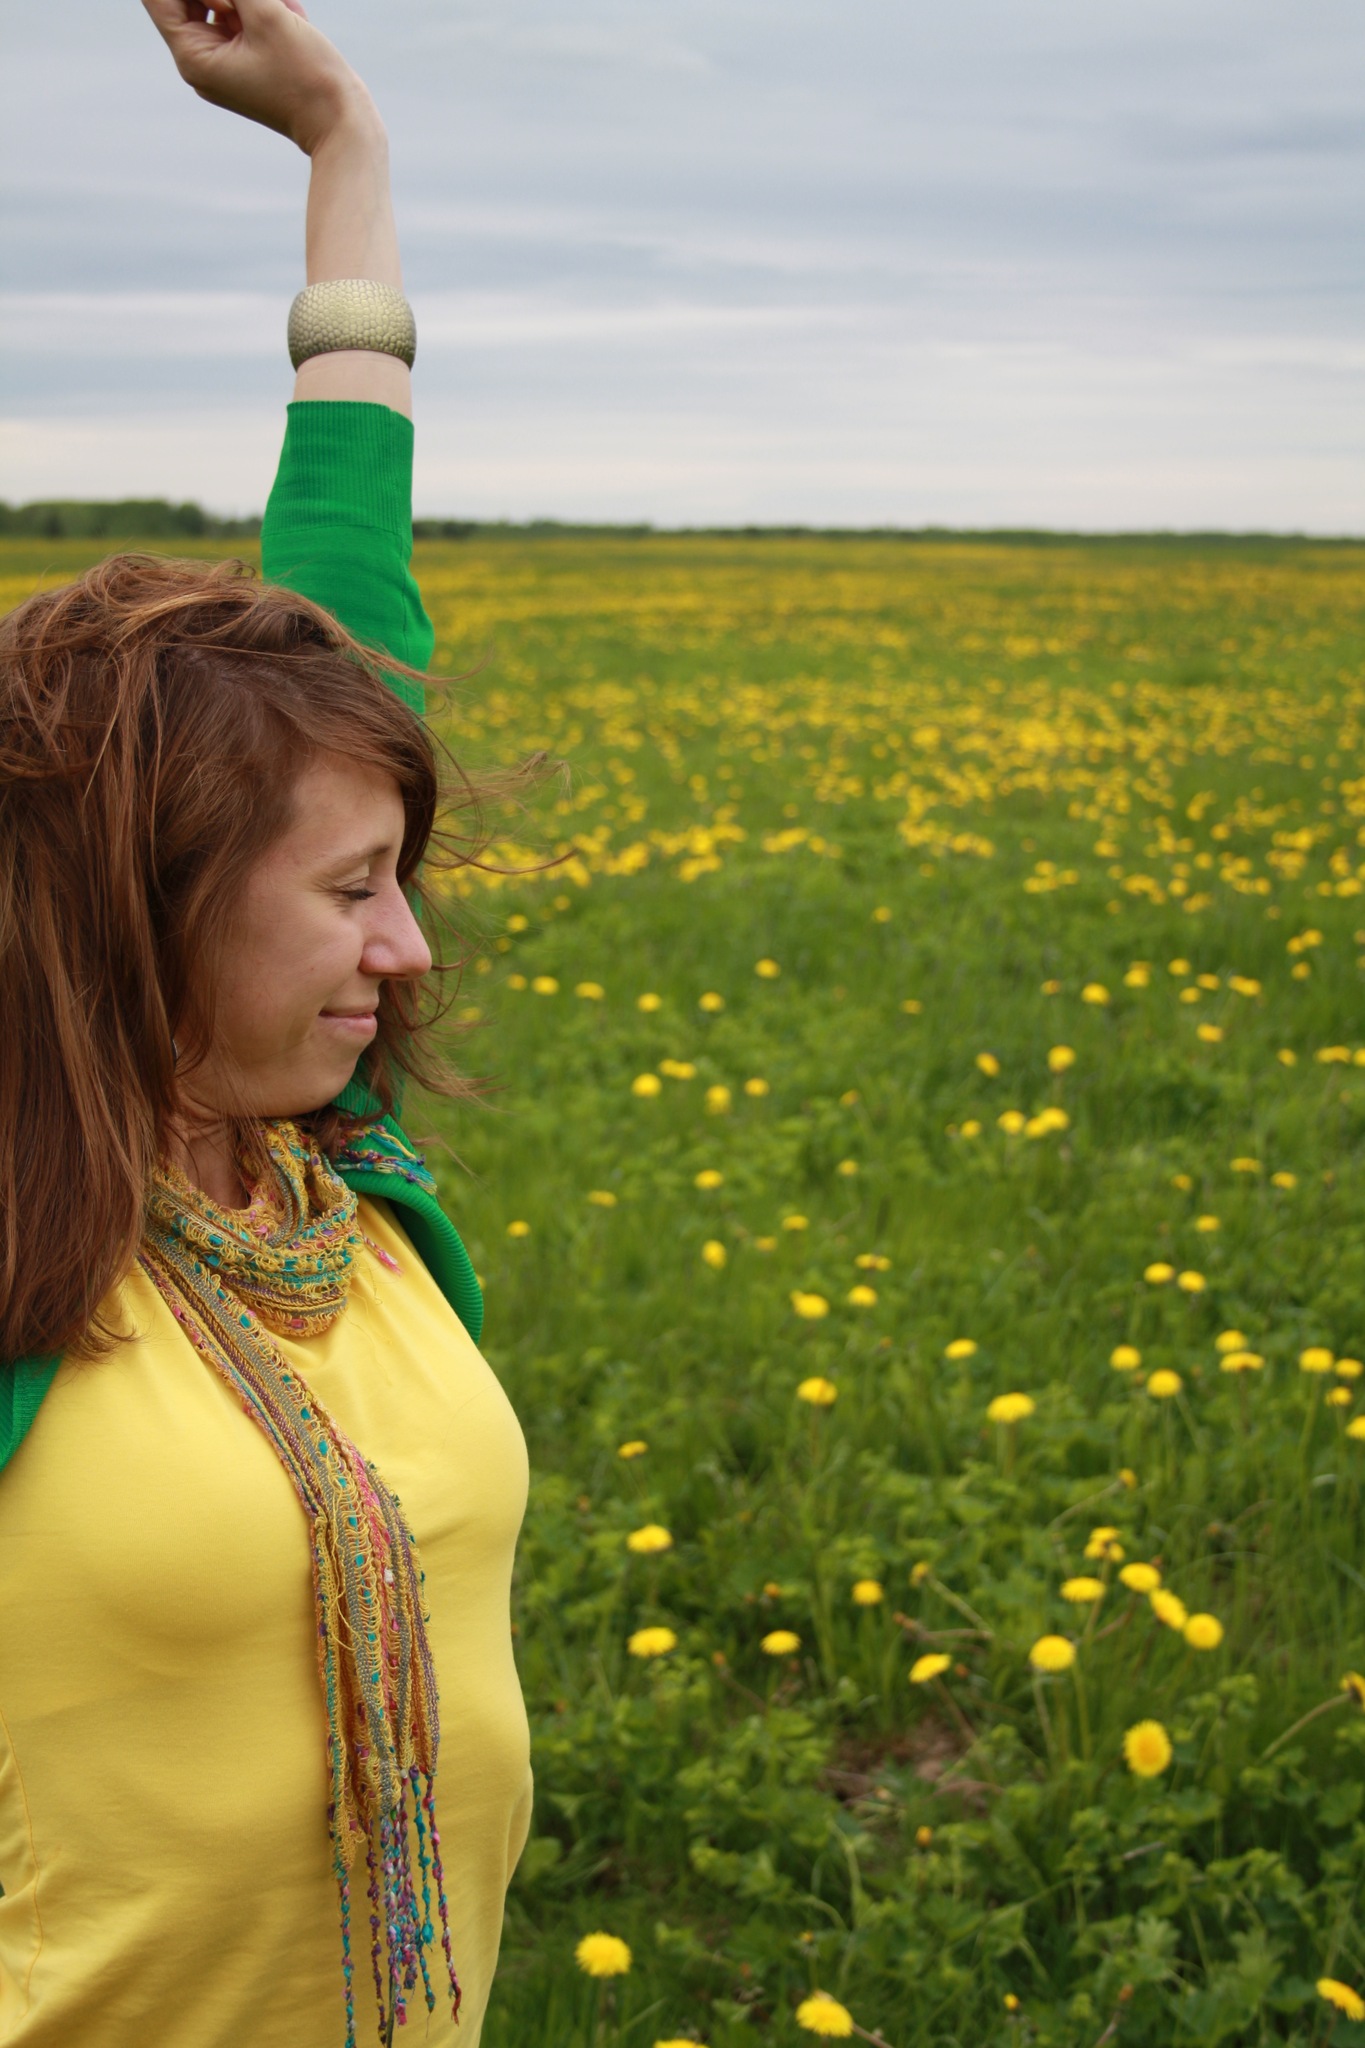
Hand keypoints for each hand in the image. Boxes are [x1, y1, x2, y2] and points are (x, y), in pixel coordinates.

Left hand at [140, 0, 377, 156]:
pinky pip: (242, 22)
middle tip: (263, 3)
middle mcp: (201, 64)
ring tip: (285, 6)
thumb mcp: (266, 13)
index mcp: (194, 57)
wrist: (342, 123)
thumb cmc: (306, 75)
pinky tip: (291, 10)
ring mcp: (223, 65)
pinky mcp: (245, 65)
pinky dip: (261, 8)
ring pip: (221, 6)